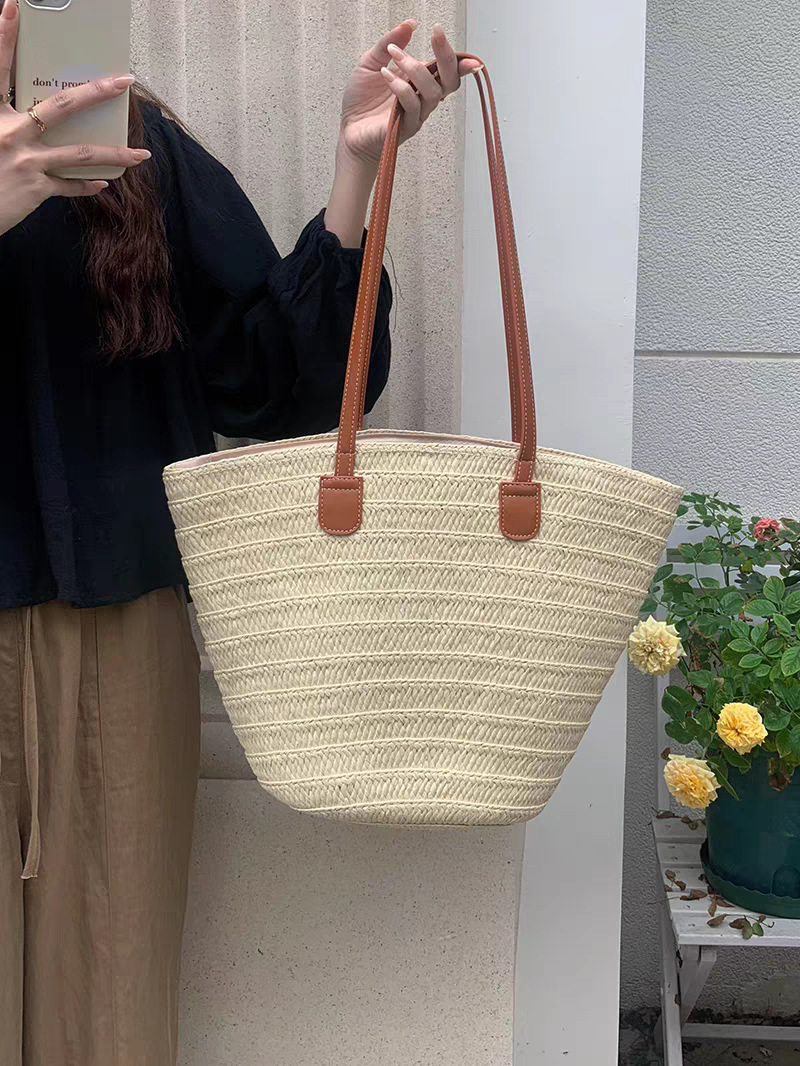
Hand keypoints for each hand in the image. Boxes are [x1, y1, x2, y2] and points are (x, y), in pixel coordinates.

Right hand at [0, 0, 149, 237]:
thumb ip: (3, 116)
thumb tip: (29, 110)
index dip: (4, 36)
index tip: (12, 7)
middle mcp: (11, 133)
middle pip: (61, 106)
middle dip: (96, 92)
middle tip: (124, 80)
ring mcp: (27, 162)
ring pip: (80, 153)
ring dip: (115, 154)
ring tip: (141, 154)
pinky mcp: (35, 189)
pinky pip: (69, 185)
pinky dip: (87, 185)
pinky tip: (103, 182)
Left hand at [338, 20, 480, 168]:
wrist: (349, 129)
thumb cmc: (361, 101)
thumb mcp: (371, 62)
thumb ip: (389, 42)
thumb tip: (409, 24)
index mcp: (418, 82)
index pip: (445, 69)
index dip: (452, 54)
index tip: (440, 32)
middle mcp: (421, 98)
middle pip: (450, 81)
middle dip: (446, 57)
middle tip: (435, 36)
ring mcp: (416, 113)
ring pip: (432, 92)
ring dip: (415, 69)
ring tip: (395, 56)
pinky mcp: (405, 127)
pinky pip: (412, 105)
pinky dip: (400, 87)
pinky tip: (386, 75)